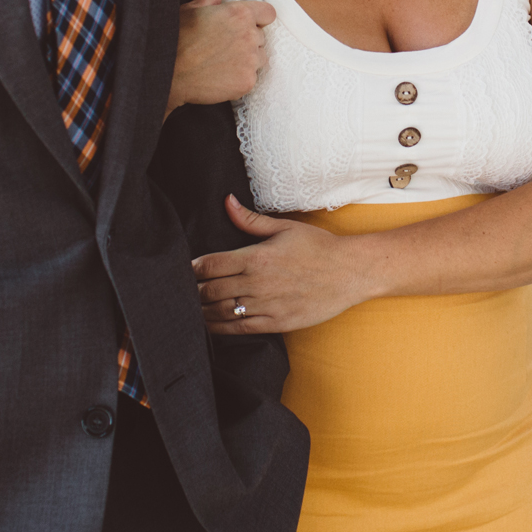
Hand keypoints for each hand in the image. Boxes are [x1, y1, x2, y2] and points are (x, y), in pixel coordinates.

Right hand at [168, 0, 274, 115]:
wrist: (168, 75)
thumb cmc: (176, 40)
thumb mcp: (189, 11)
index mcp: (239, 14)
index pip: (268, 13)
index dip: (259, 19)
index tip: (249, 25)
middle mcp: (249, 35)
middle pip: (261, 37)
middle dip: (248, 41)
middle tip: (225, 47)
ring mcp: (250, 60)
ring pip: (259, 58)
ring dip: (247, 60)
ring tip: (223, 63)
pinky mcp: (248, 81)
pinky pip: (251, 78)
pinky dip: (240, 79)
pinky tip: (221, 77)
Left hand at [192, 196, 374, 333]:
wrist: (350, 272)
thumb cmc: (319, 247)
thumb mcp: (285, 228)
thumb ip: (250, 219)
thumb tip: (226, 201)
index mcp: (256, 257)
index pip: (211, 264)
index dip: (192, 268)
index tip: (186, 268)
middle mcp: (258, 283)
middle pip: (210, 290)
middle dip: (192, 291)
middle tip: (181, 290)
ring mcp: (266, 306)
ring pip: (220, 313)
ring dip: (201, 311)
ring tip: (191, 307)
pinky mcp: (276, 323)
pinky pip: (239, 330)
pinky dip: (219, 328)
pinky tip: (210, 324)